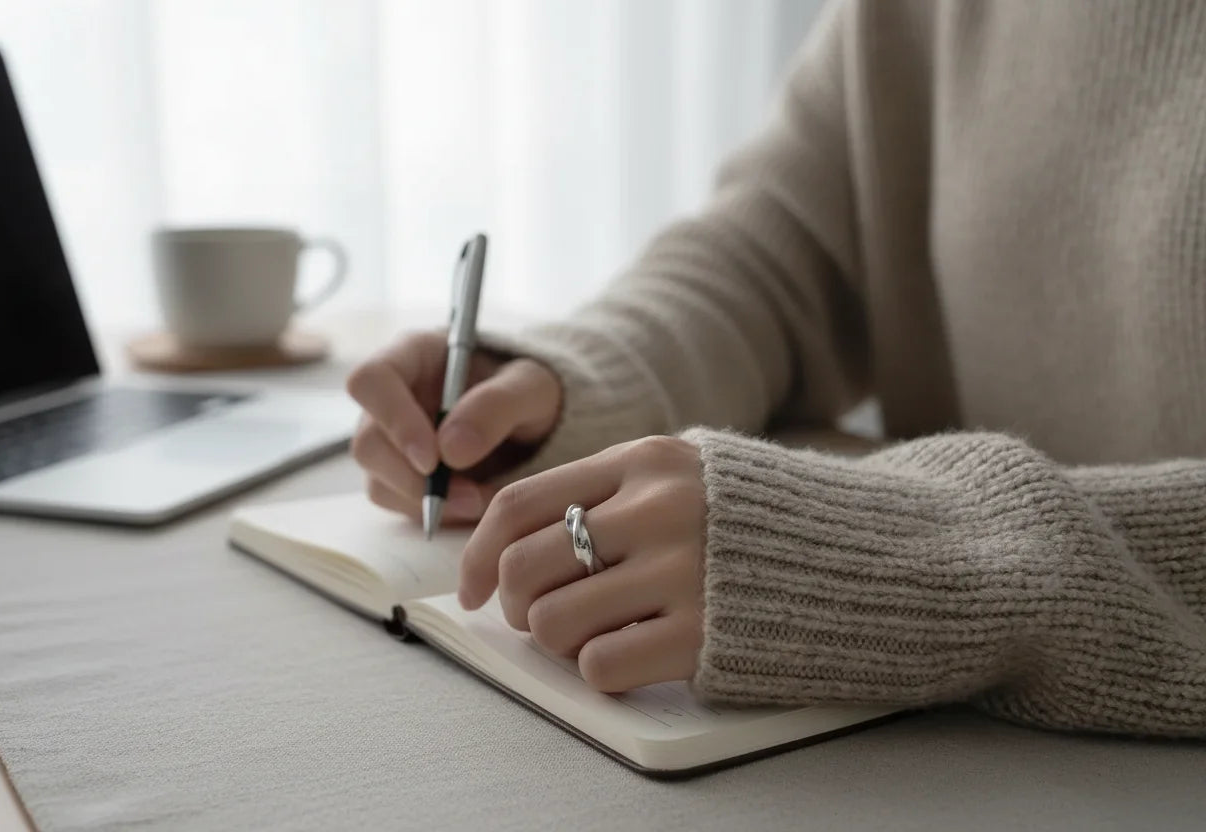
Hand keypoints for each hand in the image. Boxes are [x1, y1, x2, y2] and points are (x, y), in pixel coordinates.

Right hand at [346, 331, 561, 523]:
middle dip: (412, 479)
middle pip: (367, 443)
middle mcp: (392, 397)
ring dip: (426, 502)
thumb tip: (450, 451)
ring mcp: (392, 439)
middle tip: (468, 495)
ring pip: (378, 481)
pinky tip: (472, 503)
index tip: (432, 459)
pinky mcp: (402, 474)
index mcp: (413, 355)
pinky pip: (399, 503)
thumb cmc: (531, 387)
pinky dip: (434, 513)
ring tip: (480, 499)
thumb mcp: (532, 387)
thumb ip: (496, 406)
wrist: (540, 418)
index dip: (393, 421)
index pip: (371, 381)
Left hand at [457, 436, 705, 691]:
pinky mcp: (701, 634)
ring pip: (551, 621)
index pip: (519, 504)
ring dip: (560, 640)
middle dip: (516, 605)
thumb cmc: (728, 524)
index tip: (472, 592)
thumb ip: (594, 498)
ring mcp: (683, 571)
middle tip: (544, 616)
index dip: (477, 556)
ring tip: (599, 631)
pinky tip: (634, 654)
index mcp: (640, 462)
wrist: (838, 560)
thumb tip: (495, 561)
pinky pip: (600, 666)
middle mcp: (658, 509)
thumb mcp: (666, 479)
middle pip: (522, 566)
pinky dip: (602, 670)